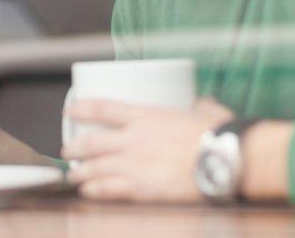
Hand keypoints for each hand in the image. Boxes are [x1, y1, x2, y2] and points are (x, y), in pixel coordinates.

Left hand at [62, 97, 232, 202]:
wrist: (226, 160)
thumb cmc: (218, 135)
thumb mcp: (204, 110)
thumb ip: (197, 105)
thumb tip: (202, 102)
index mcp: (145, 116)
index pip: (101, 108)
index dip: (81, 108)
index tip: (70, 110)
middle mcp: (133, 139)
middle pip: (91, 142)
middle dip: (74, 148)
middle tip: (68, 151)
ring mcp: (134, 164)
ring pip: (94, 168)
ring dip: (79, 173)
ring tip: (73, 176)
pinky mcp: (141, 188)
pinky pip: (108, 189)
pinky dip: (93, 191)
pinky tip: (86, 192)